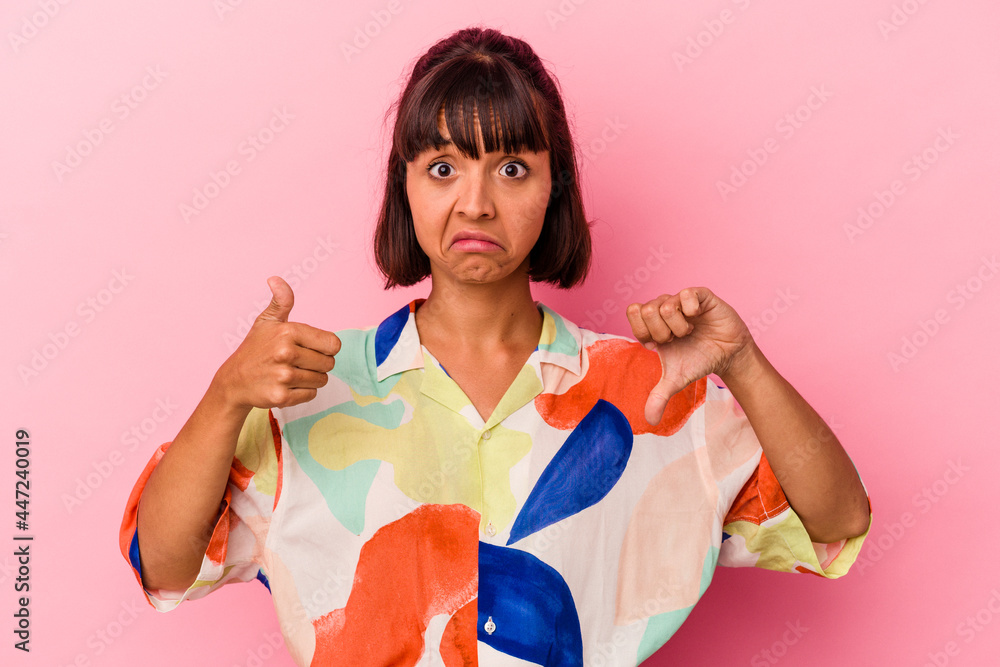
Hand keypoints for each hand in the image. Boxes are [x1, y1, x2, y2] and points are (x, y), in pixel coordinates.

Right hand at [211, 276, 340, 409]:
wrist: (233, 381)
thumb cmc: (255, 349)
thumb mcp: (267, 322)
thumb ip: (282, 301)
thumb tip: (275, 279)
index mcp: (288, 332)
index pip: (333, 344)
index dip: (325, 347)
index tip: (310, 348)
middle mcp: (286, 353)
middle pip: (329, 364)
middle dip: (318, 364)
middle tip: (297, 362)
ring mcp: (283, 376)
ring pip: (322, 380)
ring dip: (311, 379)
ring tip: (290, 373)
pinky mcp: (281, 397)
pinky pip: (311, 395)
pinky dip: (302, 392)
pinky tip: (286, 386)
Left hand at [626, 287, 756, 424]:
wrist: (728, 355)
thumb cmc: (699, 360)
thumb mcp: (676, 379)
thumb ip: (659, 396)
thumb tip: (649, 421)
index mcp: (652, 323)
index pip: (633, 312)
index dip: (645, 331)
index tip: (661, 344)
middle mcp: (664, 308)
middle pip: (647, 310)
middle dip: (664, 332)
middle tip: (677, 338)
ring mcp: (681, 300)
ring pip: (665, 304)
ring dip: (679, 326)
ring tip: (689, 332)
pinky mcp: (700, 295)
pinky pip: (686, 294)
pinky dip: (690, 310)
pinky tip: (698, 318)